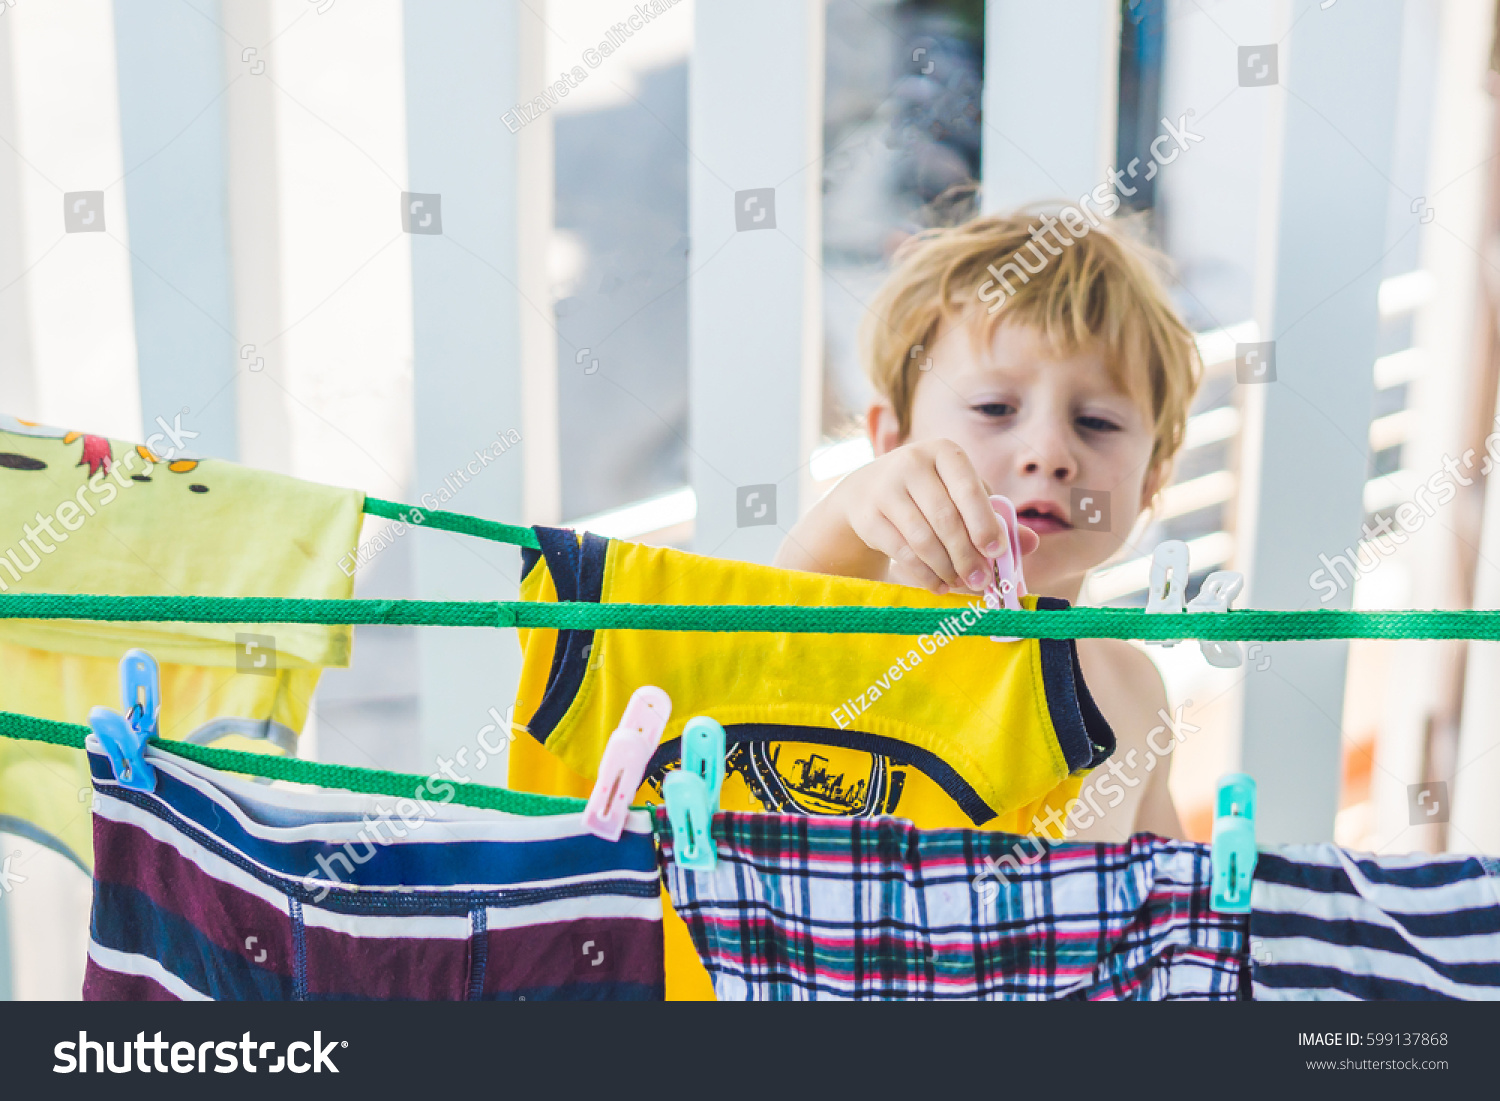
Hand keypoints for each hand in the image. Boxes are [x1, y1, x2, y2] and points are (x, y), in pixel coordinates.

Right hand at [833, 440, 1037, 594]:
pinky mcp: (867, 515)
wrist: (868, 490)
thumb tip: (1031, 543)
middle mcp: (912, 463)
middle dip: (966, 555)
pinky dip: (924, 573)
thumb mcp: (962, 495)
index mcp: (945, 452)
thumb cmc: (931, 493)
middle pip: (945, 518)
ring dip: (946, 567)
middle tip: (981, 580)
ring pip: (922, 538)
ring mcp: (886, 488)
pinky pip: (901, 551)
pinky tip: (938, 584)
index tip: (996, 552)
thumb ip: (996, 517)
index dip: (984, 523)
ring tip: (959, 583)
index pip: (968, 489)